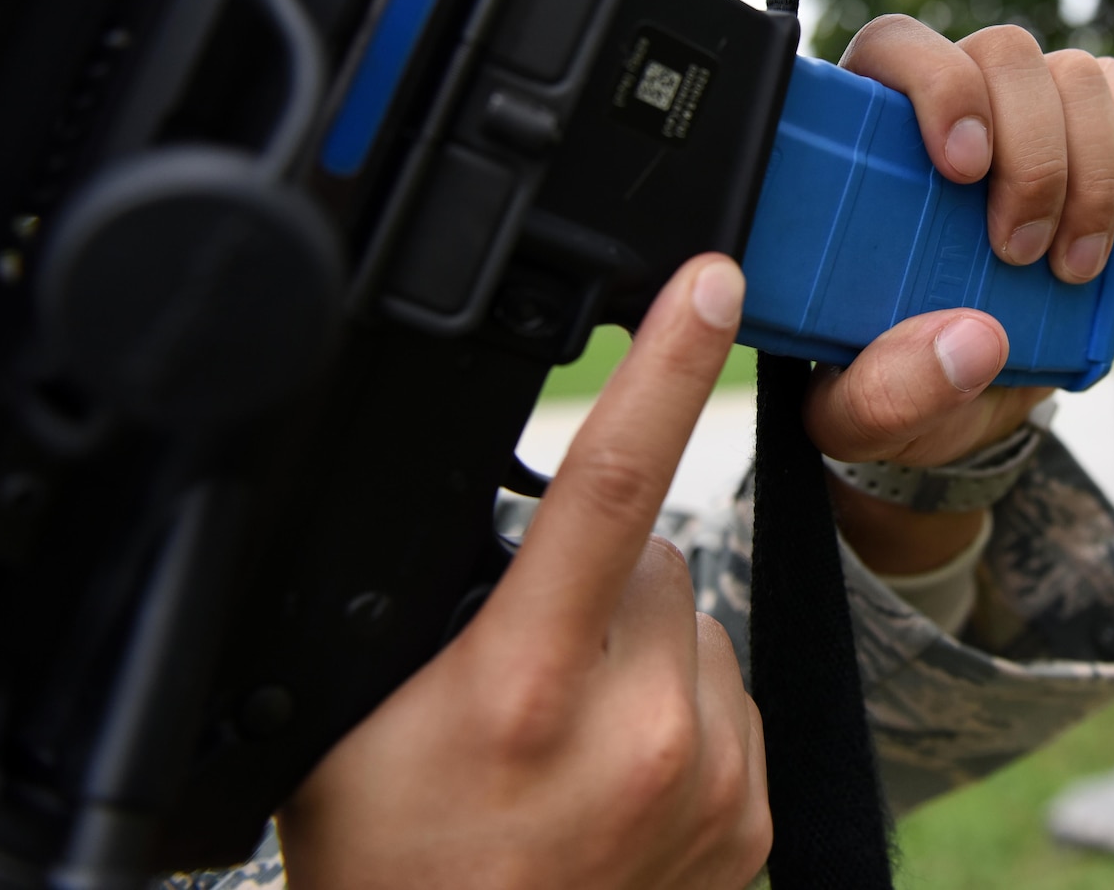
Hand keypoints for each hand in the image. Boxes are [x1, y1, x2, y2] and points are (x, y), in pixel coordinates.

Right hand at [278, 256, 769, 889]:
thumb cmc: (397, 859)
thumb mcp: (358, 718)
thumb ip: (424, 597)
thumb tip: (479, 491)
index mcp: (524, 686)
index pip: (607, 483)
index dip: (663, 366)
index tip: (710, 282)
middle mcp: (636, 730)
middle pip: (655, 550)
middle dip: (600, 573)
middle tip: (526, 670)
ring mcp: (709, 779)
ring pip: (695, 621)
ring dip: (645, 646)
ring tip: (569, 738)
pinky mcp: (754, 816)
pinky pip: (729, 694)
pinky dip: (681, 708)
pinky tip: (620, 775)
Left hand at [806, 18, 1113, 572]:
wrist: (951, 400)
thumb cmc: (882, 383)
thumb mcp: (856, 412)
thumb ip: (888, 388)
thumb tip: (975, 339)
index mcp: (859, 139)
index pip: (898, 48)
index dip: (941, 85)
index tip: (964, 171)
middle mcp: (943, 105)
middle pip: (1001, 54)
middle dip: (1032, 153)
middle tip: (1020, 253)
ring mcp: (1019, 116)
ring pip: (1072, 74)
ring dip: (1087, 167)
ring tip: (1070, 266)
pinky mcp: (1083, 141)